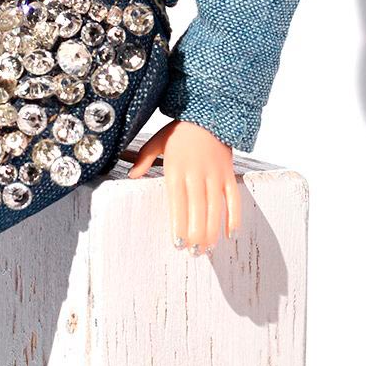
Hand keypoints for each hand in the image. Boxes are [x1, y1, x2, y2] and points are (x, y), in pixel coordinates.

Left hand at [124, 118, 240, 252]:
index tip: (177, 243)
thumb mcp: (158, 141)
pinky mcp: (230, 173)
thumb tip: (131, 176)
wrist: (210, 112)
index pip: (177, 203)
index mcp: (176, 168)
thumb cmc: (180, 130)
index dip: (179, 225)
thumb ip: (144, 159)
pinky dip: (234, 216)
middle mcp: (196, 173)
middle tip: (193, 253)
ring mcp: (215, 174)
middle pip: (197, 210)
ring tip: (208, 249)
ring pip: (215, 208)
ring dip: (213, 230)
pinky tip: (231, 233)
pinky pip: (234, 198)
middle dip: (195, 234)